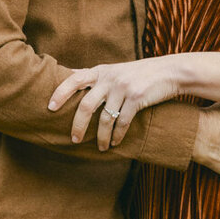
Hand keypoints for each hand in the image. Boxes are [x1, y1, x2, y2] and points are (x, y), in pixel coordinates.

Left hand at [48, 56, 182, 150]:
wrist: (169, 71)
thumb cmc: (140, 74)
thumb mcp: (116, 70)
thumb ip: (97, 76)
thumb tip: (72, 77)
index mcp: (101, 71)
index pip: (75, 79)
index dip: (61, 92)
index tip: (50, 107)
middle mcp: (110, 78)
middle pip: (86, 105)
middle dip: (78, 125)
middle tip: (74, 139)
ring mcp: (123, 88)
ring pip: (105, 118)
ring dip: (101, 136)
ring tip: (101, 147)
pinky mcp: (137, 98)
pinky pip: (122, 122)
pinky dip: (117, 135)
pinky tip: (115, 143)